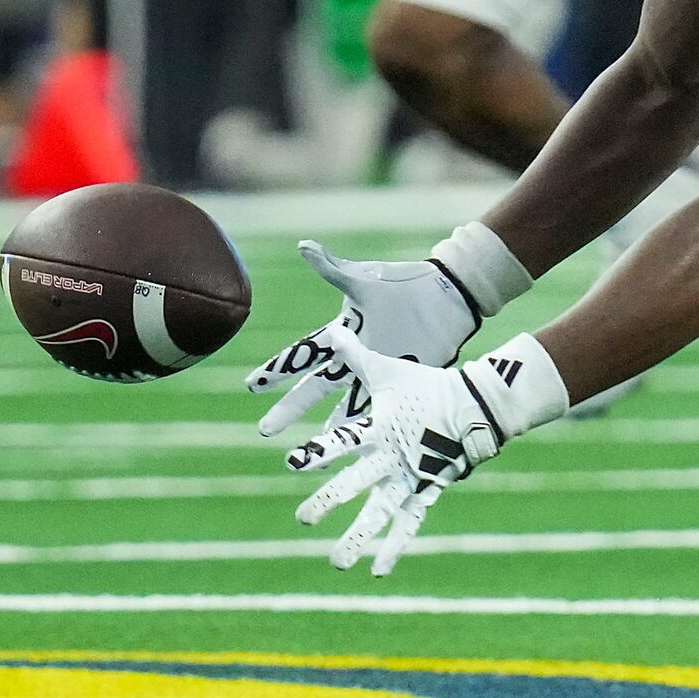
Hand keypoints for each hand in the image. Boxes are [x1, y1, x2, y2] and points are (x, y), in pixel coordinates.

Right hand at [245, 240, 481, 436]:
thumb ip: (332, 268)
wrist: (447, 295)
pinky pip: (386, 406)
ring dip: (334, 426)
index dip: (277, 370)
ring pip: (349, 403)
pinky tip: (366, 448)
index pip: (302, 354)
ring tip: (315, 452)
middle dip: (290, 407)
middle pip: (316, 387)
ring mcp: (380, 370)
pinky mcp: (405, 377)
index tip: (252, 385)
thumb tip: (303, 245)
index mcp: (342, 333)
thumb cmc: (402, 284)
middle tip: (265, 430)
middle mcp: (355, 357)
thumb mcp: (363, 279)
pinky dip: (377, 424)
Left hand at [282, 333, 503, 575]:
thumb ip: (356, 355)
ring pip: (381, 512)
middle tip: (304, 519)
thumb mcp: (389, 369)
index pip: (344, 440)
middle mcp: (393, 456)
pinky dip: (394, 547)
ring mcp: (411, 477)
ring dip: (358, 538)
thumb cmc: (427, 385)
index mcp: (380, 427)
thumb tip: (331, 330)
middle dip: (331, 499)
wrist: (477, 406)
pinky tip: (377, 571)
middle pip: (358, 482)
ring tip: (335, 563)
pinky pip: (408, 523)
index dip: (319, 452)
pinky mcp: (426, 491)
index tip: (292, 463)